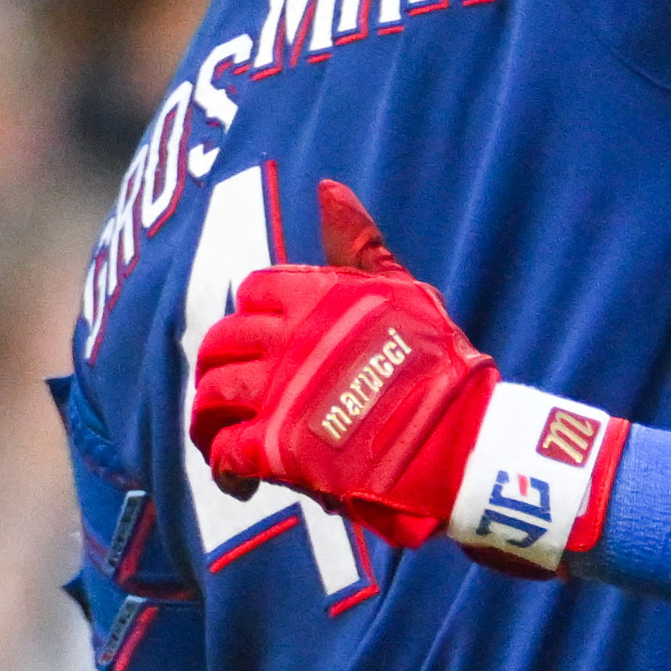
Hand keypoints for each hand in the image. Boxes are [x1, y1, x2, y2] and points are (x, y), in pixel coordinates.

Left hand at [190, 182, 496, 550]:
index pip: (254, 291)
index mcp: (315, 296)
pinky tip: (243, 482)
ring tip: (227, 440)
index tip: (268, 346)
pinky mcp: (277, 449)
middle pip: (220, 345)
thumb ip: (359, 244)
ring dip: (211, 422)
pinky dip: (225, 470)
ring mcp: (278, 395)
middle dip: (220, 370)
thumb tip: (329, 188)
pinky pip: (225, 453)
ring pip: (211, 399)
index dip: (255, 319)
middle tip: (237, 397)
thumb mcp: (403, 290)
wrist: (460, 441)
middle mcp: (287, 340)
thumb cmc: (440, 365)